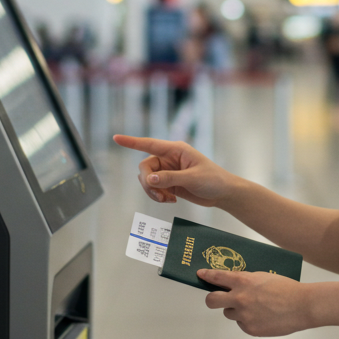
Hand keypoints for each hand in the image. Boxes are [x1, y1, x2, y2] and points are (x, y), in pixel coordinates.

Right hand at [113, 134, 239, 207]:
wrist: (222, 193)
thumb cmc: (213, 180)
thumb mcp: (192, 179)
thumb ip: (170, 178)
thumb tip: (150, 179)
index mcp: (176, 150)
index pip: (149, 144)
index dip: (132, 142)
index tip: (115, 138)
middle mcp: (169, 158)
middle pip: (145, 167)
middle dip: (147, 182)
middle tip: (158, 195)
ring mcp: (168, 171)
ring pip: (147, 179)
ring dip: (153, 191)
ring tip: (167, 199)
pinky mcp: (169, 182)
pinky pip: (154, 188)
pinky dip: (158, 196)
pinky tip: (170, 201)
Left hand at [200, 270, 311, 336]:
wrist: (302, 305)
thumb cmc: (286, 288)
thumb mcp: (264, 277)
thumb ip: (247, 280)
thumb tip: (233, 284)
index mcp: (243, 281)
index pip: (218, 277)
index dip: (207, 275)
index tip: (200, 274)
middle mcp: (239, 298)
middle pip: (212, 300)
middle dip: (211, 299)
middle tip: (216, 298)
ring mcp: (243, 315)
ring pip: (229, 313)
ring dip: (236, 310)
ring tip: (254, 307)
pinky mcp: (250, 328)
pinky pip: (242, 324)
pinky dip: (248, 320)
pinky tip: (263, 316)